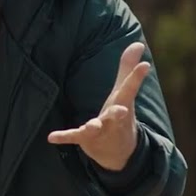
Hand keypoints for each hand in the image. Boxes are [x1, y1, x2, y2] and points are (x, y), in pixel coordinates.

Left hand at [47, 42, 150, 171]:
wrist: (118, 153)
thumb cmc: (120, 116)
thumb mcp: (122, 92)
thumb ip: (126, 68)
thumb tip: (137, 43)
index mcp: (122, 104)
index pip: (130, 89)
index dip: (136, 76)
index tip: (145, 64)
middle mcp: (113, 119)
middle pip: (116, 114)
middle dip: (119, 113)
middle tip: (122, 110)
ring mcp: (100, 130)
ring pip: (96, 128)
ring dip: (93, 126)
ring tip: (90, 126)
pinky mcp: (86, 139)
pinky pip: (74, 137)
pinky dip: (64, 137)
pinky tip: (51, 137)